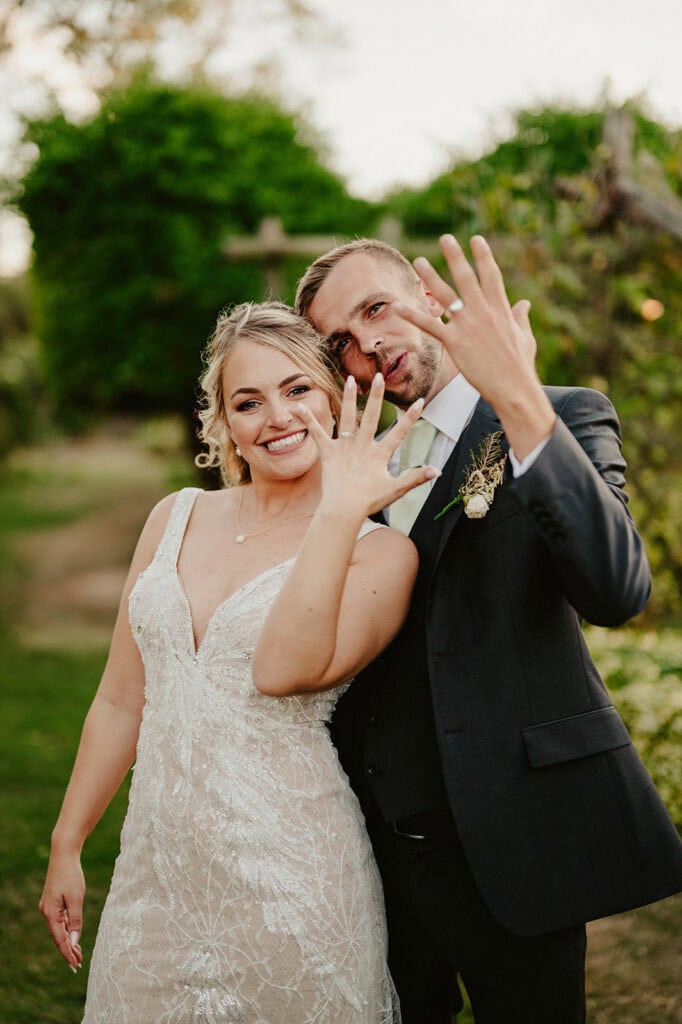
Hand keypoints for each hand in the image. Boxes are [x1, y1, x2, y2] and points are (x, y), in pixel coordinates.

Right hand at [38, 851, 84, 971]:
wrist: (64, 855)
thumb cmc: (71, 875)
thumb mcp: (77, 898)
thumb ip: (75, 920)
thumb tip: (74, 941)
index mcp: (50, 913)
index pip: (60, 940)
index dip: (68, 953)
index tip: (75, 965)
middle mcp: (46, 912)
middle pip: (58, 936)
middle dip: (68, 950)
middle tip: (79, 963)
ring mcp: (49, 907)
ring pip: (59, 929)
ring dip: (68, 941)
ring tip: (78, 953)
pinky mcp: (53, 902)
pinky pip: (60, 920)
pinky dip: (67, 929)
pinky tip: (73, 936)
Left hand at [298, 373, 439, 517]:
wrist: (343, 509)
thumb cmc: (370, 501)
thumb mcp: (396, 490)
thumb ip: (416, 478)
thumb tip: (437, 471)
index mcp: (379, 455)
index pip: (399, 433)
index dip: (411, 417)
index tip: (420, 400)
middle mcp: (362, 446)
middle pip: (372, 416)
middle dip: (377, 395)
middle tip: (379, 376)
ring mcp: (344, 448)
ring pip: (348, 417)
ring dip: (349, 397)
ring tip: (350, 379)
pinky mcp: (328, 452)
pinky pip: (317, 433)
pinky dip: (309, 420)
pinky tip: (299, 406)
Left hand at [395, 234, 554, 458]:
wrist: (513, 387)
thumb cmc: (520, 366)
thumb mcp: (525, 337)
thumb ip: (520, 318)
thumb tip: (524, 303)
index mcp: (501, 309)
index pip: (491, 275)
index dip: (483, 256)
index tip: (476, 239)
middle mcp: (483, 312)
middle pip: (466, 277)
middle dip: (455, 256)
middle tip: (445, 238)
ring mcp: (467, 325)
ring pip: (445, 295)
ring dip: (430, 276)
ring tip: (418, 260)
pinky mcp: (454, 342)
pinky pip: (429, 325)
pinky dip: (412, 315)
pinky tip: (397, 305)